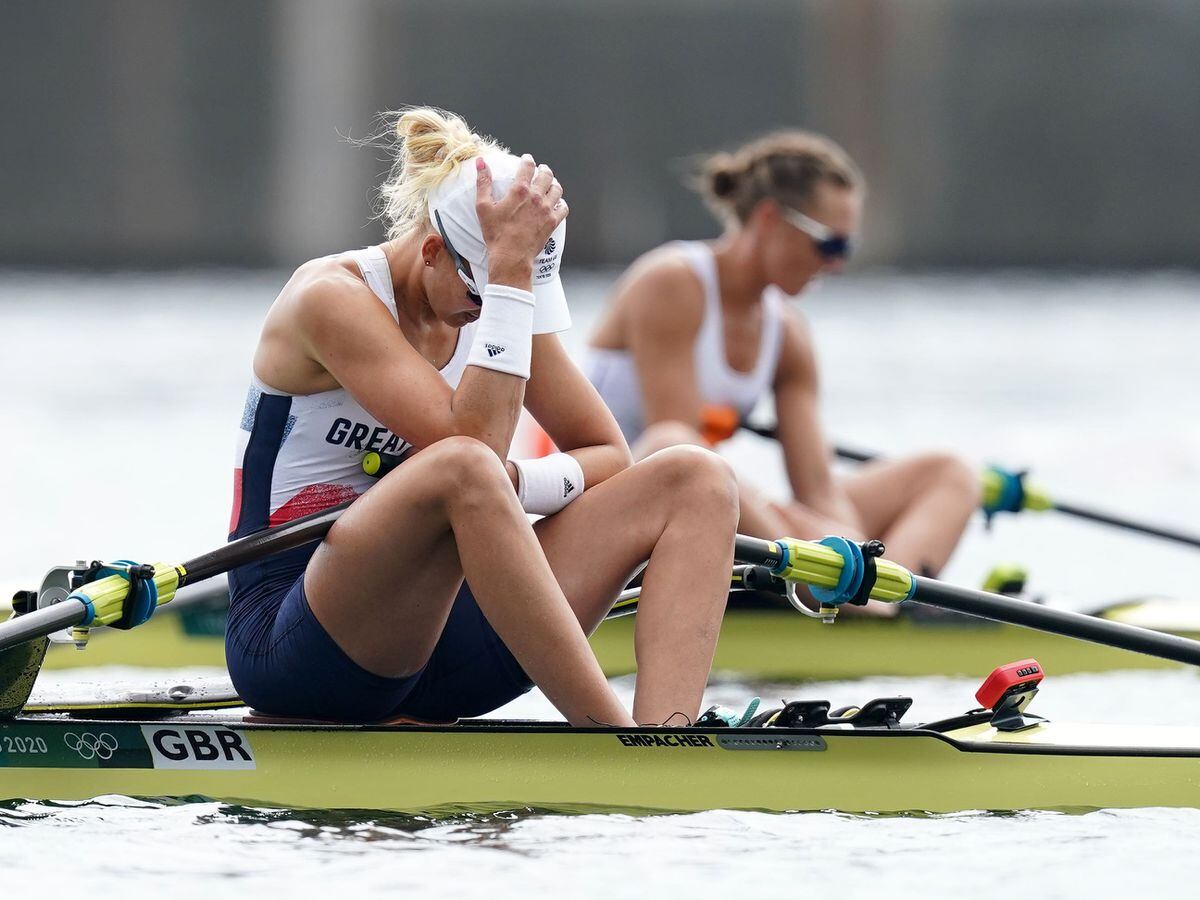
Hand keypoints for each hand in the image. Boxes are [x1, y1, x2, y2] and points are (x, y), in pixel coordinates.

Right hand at [475, 155, 566, 287]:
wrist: (511, 256)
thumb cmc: (496, 234)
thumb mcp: (483, 206)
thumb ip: (483, 182)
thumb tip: (481, 162)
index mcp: (520, 191)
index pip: (528, 166)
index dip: (528, 160)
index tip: (527, 159)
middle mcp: (536, 197)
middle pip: (546, 175)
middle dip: (543, 169)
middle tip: (541, 169)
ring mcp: (546, 210)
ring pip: (557, 189)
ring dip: (553, 183)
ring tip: (550, 183)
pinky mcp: (552, 222)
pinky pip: (563, 207)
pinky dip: (561, 203)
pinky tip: (556, 203)